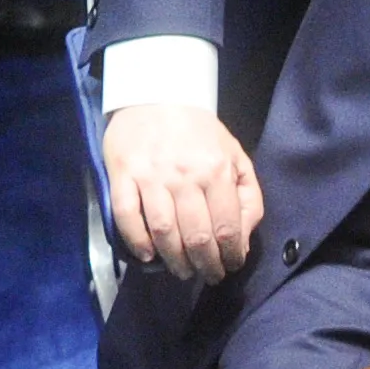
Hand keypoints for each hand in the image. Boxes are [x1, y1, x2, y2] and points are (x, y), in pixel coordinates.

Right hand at [102, 104, 264, 280]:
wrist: (156, 92)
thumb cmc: (199, 131)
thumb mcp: (234, 155)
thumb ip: (246, 196)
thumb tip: (241, 239)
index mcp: (216, 170)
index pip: (226, 228)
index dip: (230, 256)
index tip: (228, 266)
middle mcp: (184, 175)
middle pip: (196, 237)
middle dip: (204, 266)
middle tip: (206, 275)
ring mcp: (151, 175)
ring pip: (163, 232)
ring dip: (174, 261)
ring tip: (181, 270)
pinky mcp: (123, 173)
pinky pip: (127, 216)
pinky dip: (137, 241)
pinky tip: (147, 255)